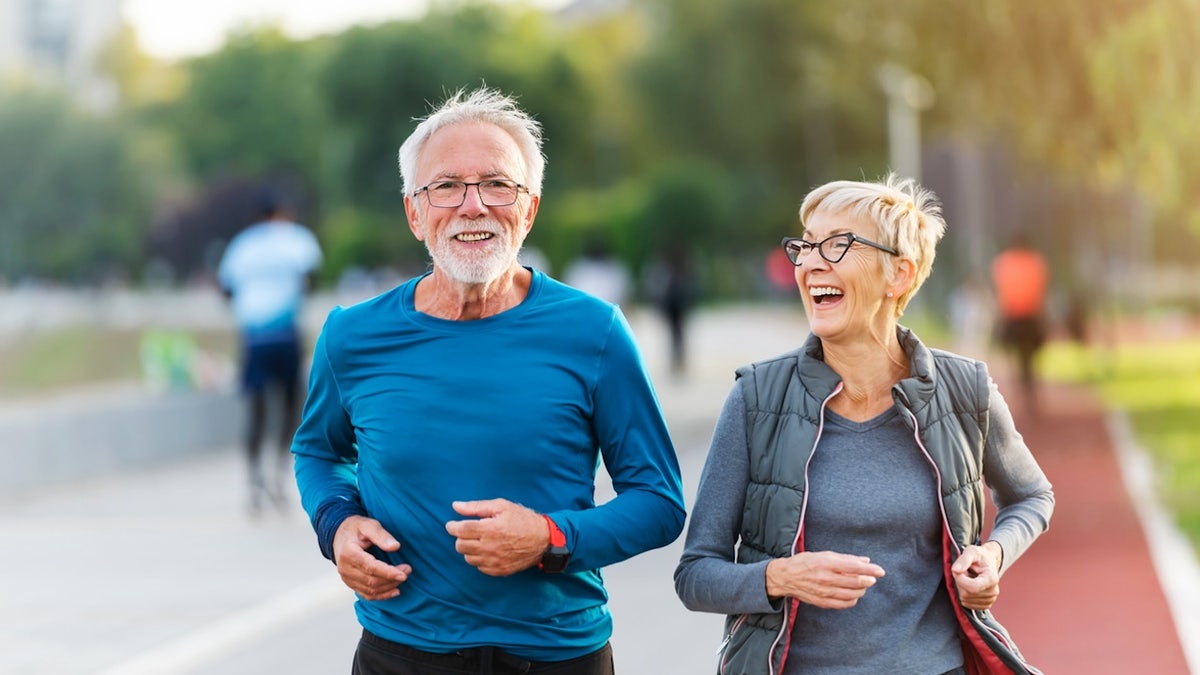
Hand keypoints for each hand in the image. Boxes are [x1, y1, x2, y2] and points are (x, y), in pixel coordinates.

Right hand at [332, 515, 410, 600]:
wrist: (339, 536)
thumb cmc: (356, 529)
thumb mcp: (368, 525)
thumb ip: (381, 535)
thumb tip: (395, 547)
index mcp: (348, 553)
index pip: (370, 567)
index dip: (388, 572)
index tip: (404, 573)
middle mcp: (345, 568)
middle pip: (371, 581)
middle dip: (392, 579)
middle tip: (408, 570)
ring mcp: (347, 578)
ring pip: (370, 590)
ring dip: (389, 586)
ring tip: (404, 577)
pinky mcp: (351, 583)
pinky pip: (366, 594)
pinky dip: (381, 595)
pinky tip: (395, 591)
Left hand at [445, 499, 548, 575]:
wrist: (544, 540)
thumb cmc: (523, 519)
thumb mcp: (501, 506)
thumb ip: (476, 507)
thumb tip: (456, 506)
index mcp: (490, 529)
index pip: (460, 530)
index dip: (452, 527)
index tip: (452, 524)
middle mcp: (490, 547)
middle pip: (460, 545)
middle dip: (460, 537)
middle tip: (469, 531)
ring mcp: (494, 561)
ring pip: (468, 558)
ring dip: (469, 548)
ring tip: (479, 540)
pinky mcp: (499, 570)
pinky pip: (479, 567)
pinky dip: (479, 559)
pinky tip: (487, 550)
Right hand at [765, 551, 885, 608]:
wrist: (785, 577)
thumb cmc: (806, 562)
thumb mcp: (825, 554)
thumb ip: (846, 558)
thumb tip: (866, 561)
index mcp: (826, 563)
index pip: (854, 567)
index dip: (870, 570)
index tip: (880, 571)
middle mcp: (825, 578)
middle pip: (855, 582)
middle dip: (868, 580)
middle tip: (872, 578)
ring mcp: (824, 592)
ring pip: (851, 595)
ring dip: (861, 590)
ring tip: (863, 585)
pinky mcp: (822, 602)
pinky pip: (843, 604)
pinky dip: (852, 600)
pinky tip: (854, 595)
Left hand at [952, 541, 1002, 609]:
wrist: (988, 562)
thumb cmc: (980, 556)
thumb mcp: (971, 551)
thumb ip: (963, 559)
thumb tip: (955, 570)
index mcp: (992, 579)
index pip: (972, 587)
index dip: (960, 579)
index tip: (957, 570)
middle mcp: (993, 591)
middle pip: (967, 594)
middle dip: (960, 582)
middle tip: (964, 572)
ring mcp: (990, 600)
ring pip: (965, 599)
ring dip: (961, 588)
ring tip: (968, 578)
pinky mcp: (985, 605)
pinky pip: (967, 604)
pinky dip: (964, 595)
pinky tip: (969, 585)